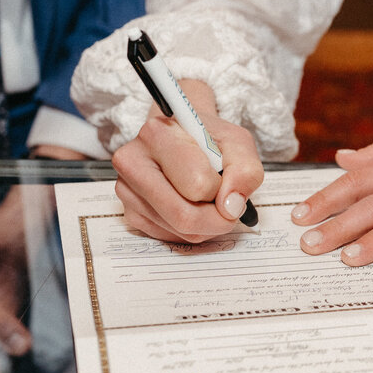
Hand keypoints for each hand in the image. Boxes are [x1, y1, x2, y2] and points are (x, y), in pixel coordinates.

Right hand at [110, 79, 263, 241]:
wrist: (181, 138)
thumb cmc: (207, 139)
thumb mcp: (237, 143)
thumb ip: (245, 171)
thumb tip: (231, 207)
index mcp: (157, 134)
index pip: (198, 185)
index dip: (222, 189)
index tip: (224, 179)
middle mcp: (133, 162)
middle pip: (184, 216)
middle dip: (217, 219)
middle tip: (227, 207)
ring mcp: (127, 190)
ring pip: (180, 231)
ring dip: (206, 225)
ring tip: (207, 200)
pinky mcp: (131, 213)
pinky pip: (171, 237)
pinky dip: (191, 230)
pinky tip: (191, 207)